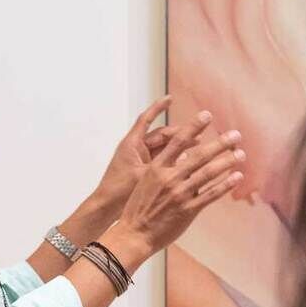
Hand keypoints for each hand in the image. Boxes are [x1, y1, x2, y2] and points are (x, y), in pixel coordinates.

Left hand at [95, 96, 198, 212]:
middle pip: (161, 135)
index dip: (158, 108)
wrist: (106, 208)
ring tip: (199, 145)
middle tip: (200, 132)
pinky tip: (189, 161)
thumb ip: (163, 165)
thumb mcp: (143, 175)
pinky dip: (174, 159)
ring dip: (180, 146)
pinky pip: (162, 160)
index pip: (146, 120)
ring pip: (164, 148)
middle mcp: (136, 149)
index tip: (170, 98)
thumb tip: (186, 157)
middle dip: (180, 133)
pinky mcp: (144, 171)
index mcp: (131, 144)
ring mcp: (140, 160)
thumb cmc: (119, 190)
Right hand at [107, 116, 243, 262]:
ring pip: (208, 173)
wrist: (133, 234)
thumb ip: (164, 169)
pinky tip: (236, 176)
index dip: (193, 126)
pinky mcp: (188, 210)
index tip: (206, 115)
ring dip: (227, 161)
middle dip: (220, 143)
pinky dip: (226, 184)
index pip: (178, 141)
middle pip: (199, 155)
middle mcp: (169, 178)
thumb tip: (183, 158)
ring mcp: (179, 194)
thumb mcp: (146, 182)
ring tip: (241, 154)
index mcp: (156, 168)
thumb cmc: (138, 208)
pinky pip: (211, 194)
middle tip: (235, 134)